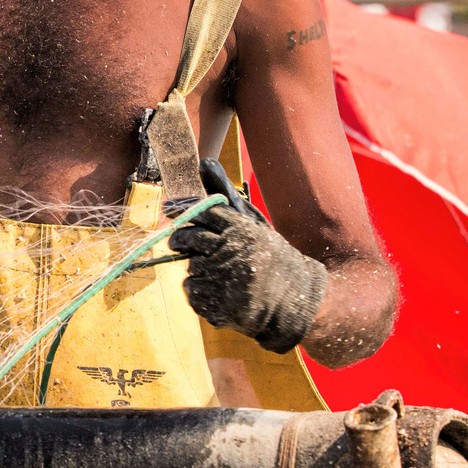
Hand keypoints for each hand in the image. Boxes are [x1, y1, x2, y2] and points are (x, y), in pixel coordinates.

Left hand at [168, 204, 326, 354]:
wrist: (294, 300)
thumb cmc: (270, 257)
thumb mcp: (254, 224)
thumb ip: (226, 196)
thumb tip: (204, 163)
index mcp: (241, 230)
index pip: (203, 213)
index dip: (185, 212)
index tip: (173, 214)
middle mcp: (231, 253)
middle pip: (188, 238)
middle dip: (179, 239)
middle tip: (178, 242)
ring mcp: (224, 281)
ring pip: (189, 265)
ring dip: (196, 267)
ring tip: (216, 273)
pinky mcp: (219, 305)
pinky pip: (191, 290)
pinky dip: (198, 290)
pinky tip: (217, 290)